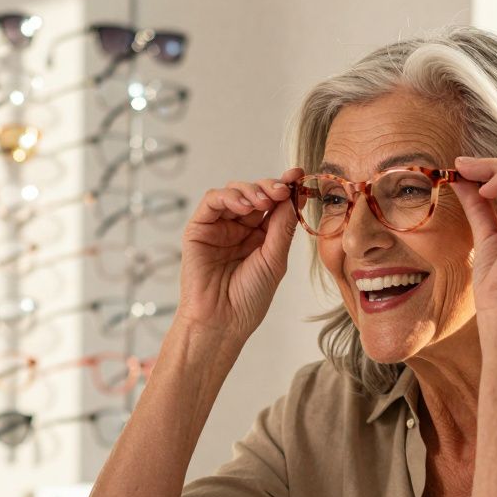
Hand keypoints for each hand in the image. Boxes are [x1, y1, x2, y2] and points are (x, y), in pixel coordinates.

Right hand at [176, 167, 303, 340]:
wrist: (222, 321)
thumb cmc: (248, 298)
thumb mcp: (274, 260)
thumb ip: (281, 227)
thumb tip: (292, 195)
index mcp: (261, 236)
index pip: (274, 204)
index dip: (286, 188)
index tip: (298, 175)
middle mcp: (240, 228)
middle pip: (255, 193)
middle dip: (270, 186)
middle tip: (283, 189)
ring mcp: (219, 226)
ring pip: (234, 191)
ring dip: (252, 190)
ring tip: (264, 200)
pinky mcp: (199, 228)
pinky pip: (212, 201)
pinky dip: (229, 197)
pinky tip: (244, 206)